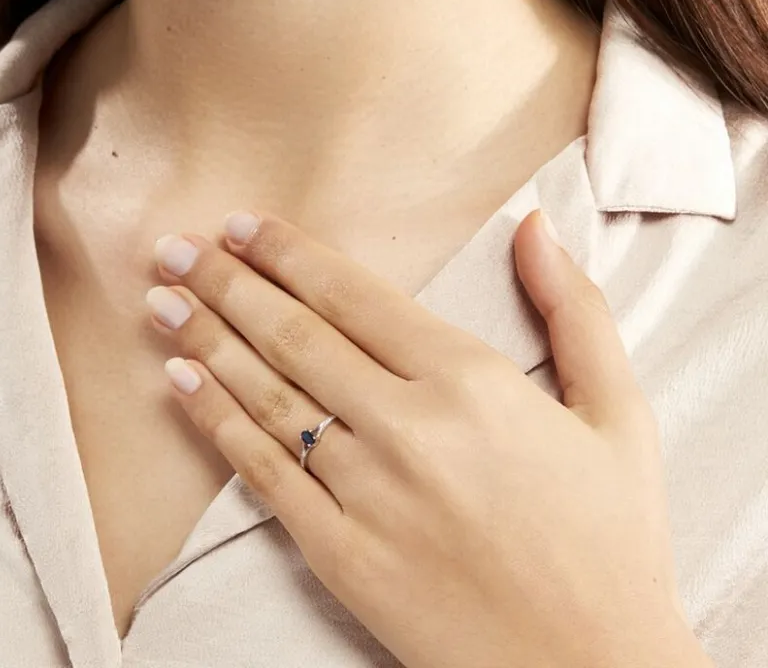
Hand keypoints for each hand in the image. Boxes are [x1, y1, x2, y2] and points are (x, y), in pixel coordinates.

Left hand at [144, 209, 710, 667]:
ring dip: (205, 339)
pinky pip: (264, 474)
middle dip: (226, 282)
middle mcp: (408, 428)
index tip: (241, 224)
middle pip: (294, 335)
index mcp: (472, 381)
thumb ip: (575, 310)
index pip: (355, 295)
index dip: (289, 253)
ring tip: (159, 300)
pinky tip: (179, 383)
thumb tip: (535, 224)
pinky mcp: (339, 553)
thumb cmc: (612, 540)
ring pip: (266, 396)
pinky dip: (216, 422)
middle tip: (175, 247)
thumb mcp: (617, 414)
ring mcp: (367, 493)